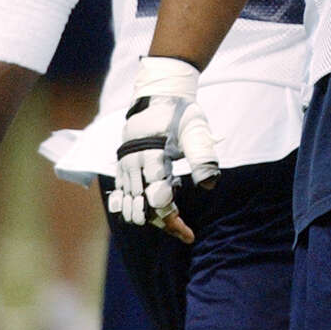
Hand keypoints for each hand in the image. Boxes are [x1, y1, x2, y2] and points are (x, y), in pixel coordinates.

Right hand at [107, 57, 218, 243]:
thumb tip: (210, 184)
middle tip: (184, 230)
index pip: (156, 196)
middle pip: (141, 206)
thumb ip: (203, 156)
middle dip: (163, 222)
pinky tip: (157, 210)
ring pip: (129, 206)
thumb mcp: (196, 130)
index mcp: (152, 152)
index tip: (187, 232)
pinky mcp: (121, 169)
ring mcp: (124, 166)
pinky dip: (137, 209)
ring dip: (149, 217)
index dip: (171, 216)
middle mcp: (133, 161)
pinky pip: (122, 198)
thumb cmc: (181, 114)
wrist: (158, 96)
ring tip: (174, 220)